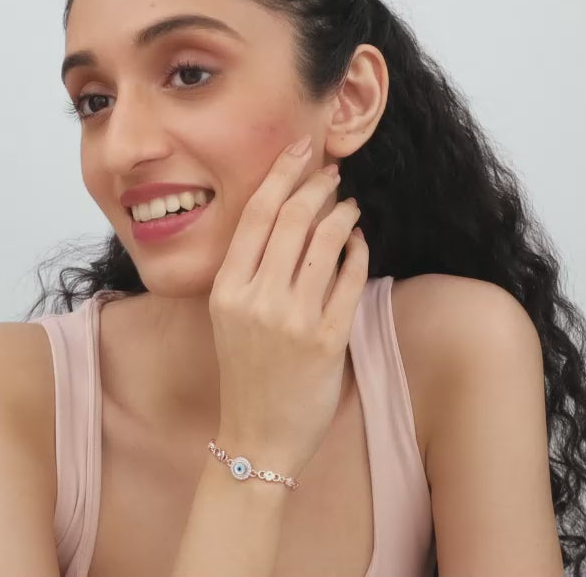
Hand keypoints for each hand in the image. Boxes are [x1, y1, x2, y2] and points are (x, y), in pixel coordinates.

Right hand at [208, 134, 368, 479]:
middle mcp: (257, 300)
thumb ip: (249, 271)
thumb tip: (287, 218)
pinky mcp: (328, 340)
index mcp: (226, 290)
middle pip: (291, 220)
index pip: (255, 216)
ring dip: (342, 213)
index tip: (299, 149)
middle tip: (331, 172)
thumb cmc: (244, 372)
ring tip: (348, 203)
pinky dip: (358, 251)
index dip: (281, 175)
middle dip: (316, 185)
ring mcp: (293, 320)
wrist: (255, 437)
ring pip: (325, 242)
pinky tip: (360, 240)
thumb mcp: (230, 316)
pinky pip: (350, 279)